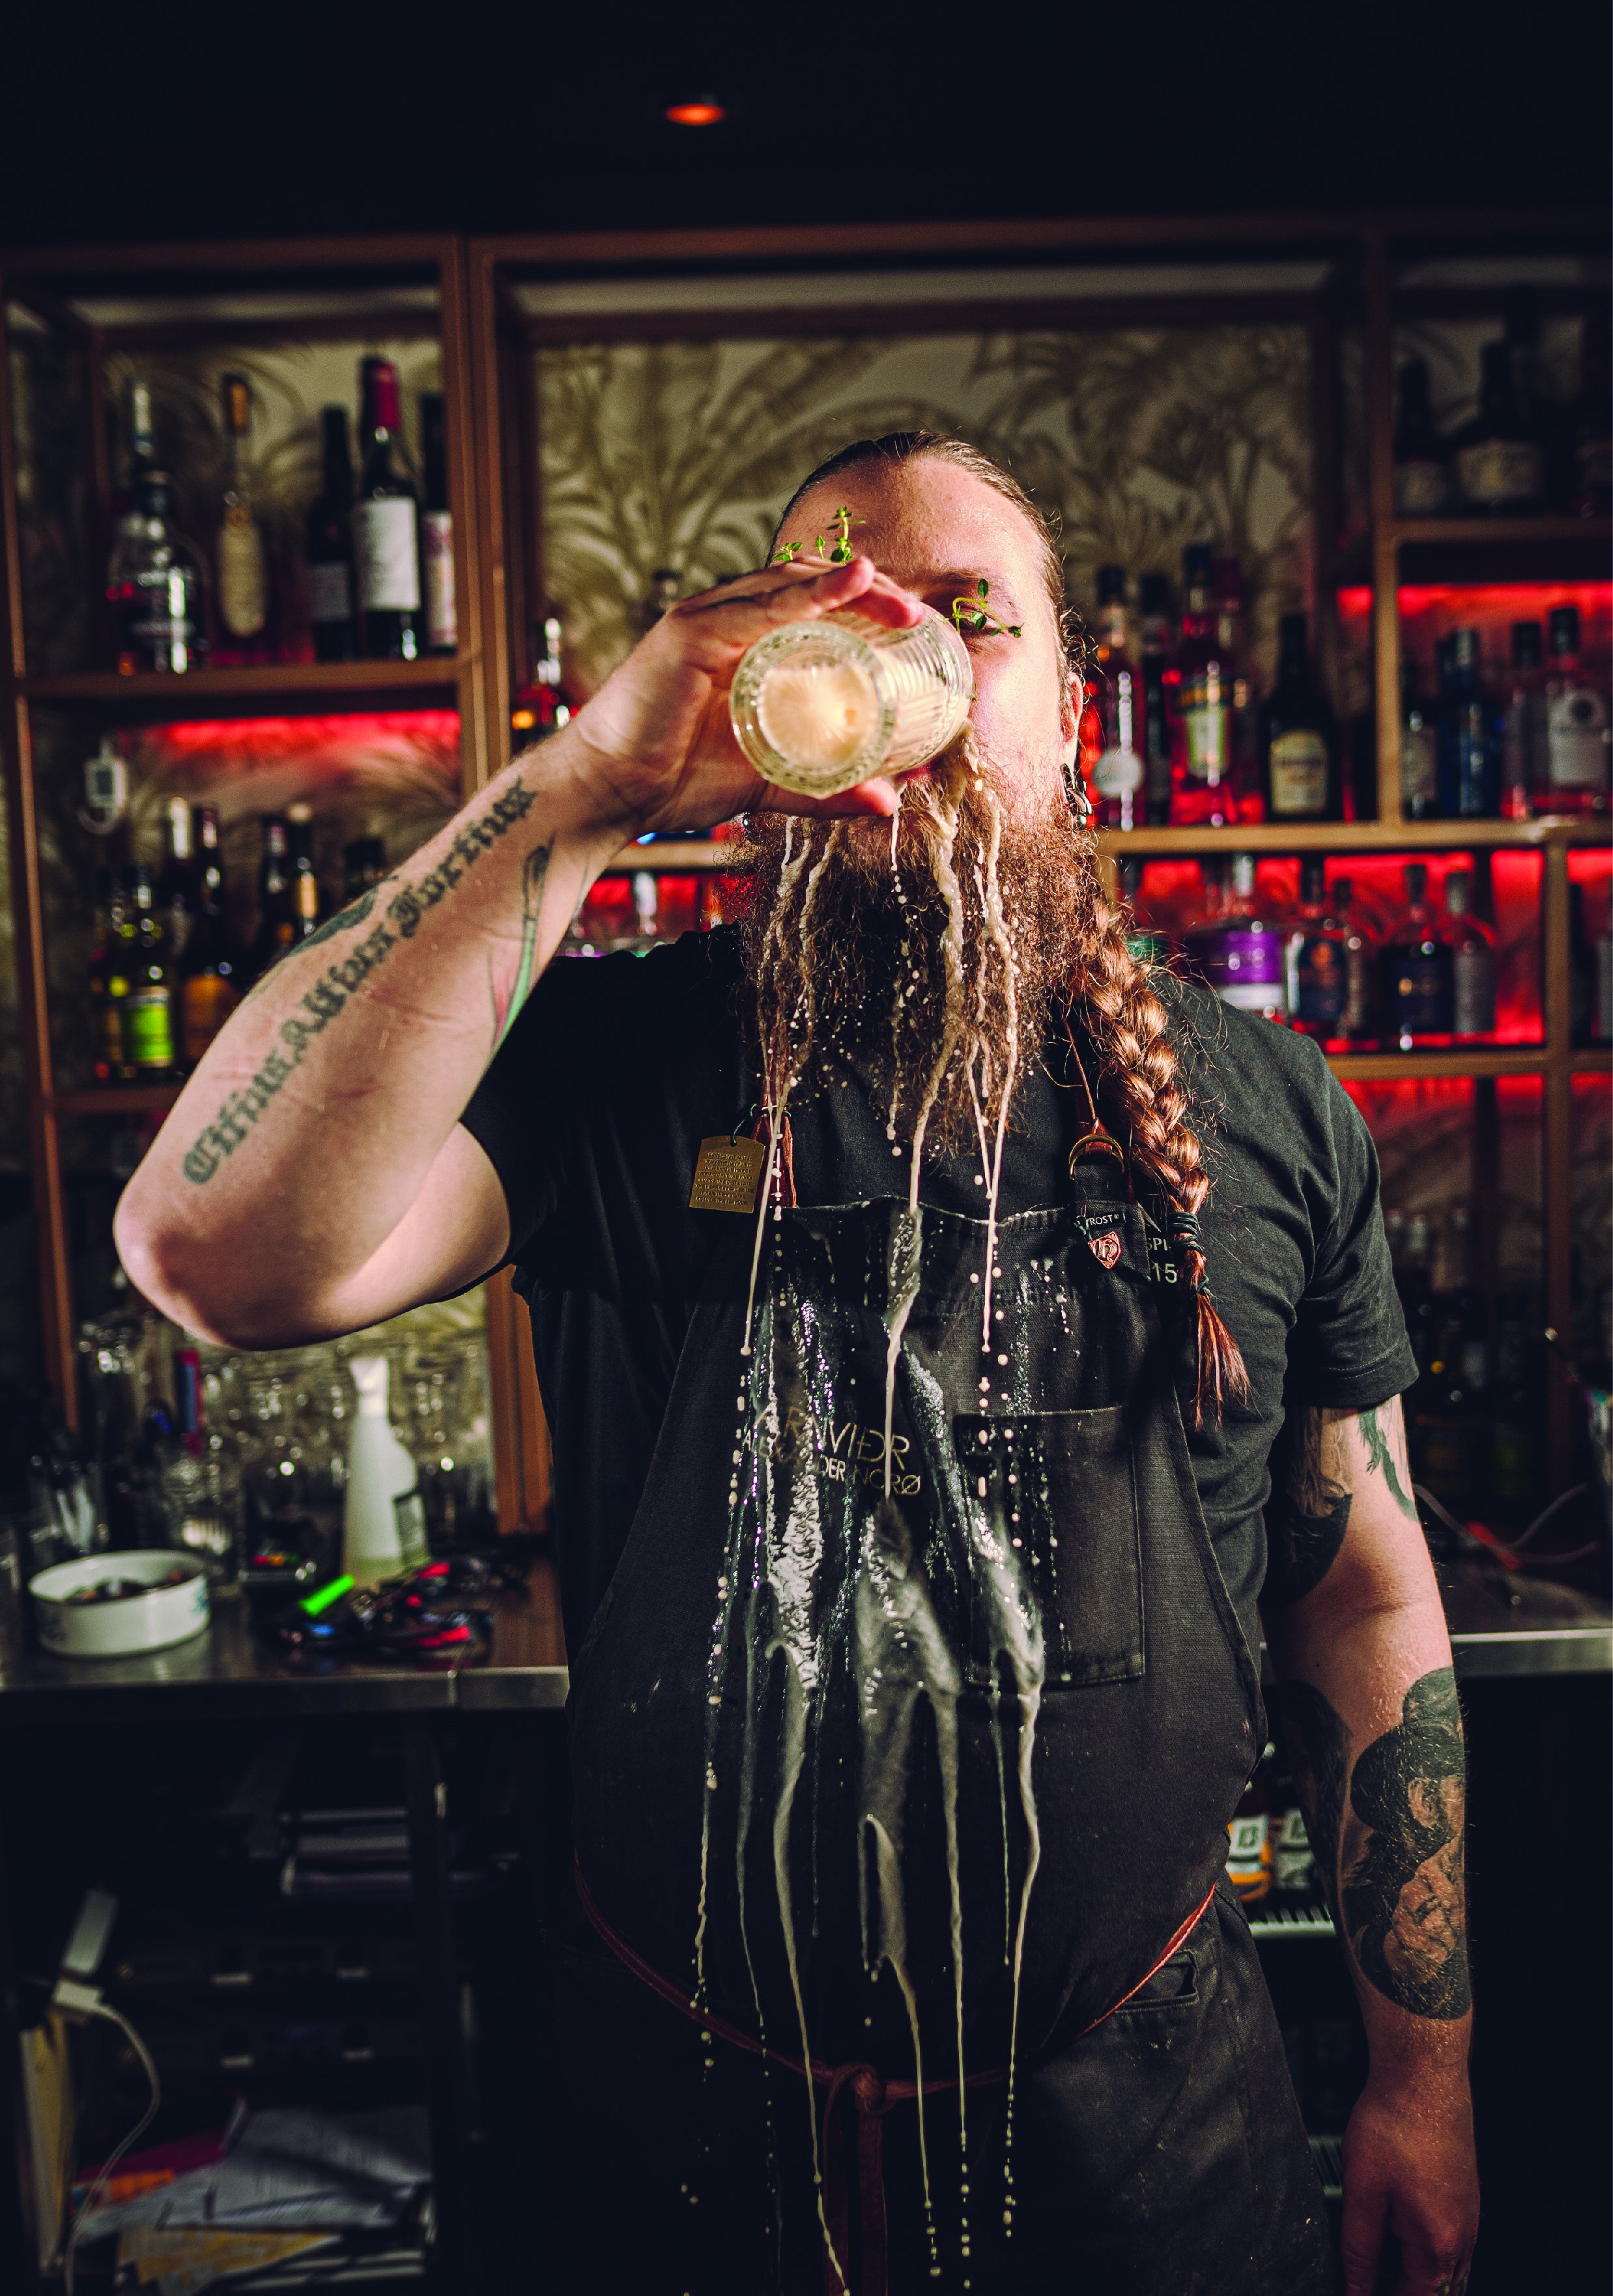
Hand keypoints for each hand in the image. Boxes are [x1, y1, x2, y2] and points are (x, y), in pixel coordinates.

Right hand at [557, 554, 924, 838]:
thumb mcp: (768, 783)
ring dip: (854, 588)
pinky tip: (854, 583)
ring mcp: (706, 621)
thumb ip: (825, 788)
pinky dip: (811, 593)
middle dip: (872, 592)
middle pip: (809, 584)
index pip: (814, 606)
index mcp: (744, 645)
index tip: (916, 629)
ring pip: (791, 584)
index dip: (867, 606)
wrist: (608, 797)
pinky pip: (760, 606)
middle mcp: (726, 621)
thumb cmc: (675, 782)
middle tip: (920, 621)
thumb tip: (889, 801)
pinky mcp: (688, 635)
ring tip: (903, 608)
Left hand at [1340, 2069, 1477, 2294]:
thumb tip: (1356, 2290)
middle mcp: (1463, 2237)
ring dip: (1417, 2275)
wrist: (1422, 2075)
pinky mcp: (1465, 2195)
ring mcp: (1469, 2216)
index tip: (1357, 2292)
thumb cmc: (1393, 2125)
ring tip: (1379, 2266)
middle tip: (1366, 2281)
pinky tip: (1399, 2234)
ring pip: (1448, 2270)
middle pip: (1437, 2291)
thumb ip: (1359, 2250)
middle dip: (1403, 2291)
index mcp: (1439, 2245)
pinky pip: (1452, 2242)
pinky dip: (1427, 2251)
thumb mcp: (1362, 2193)